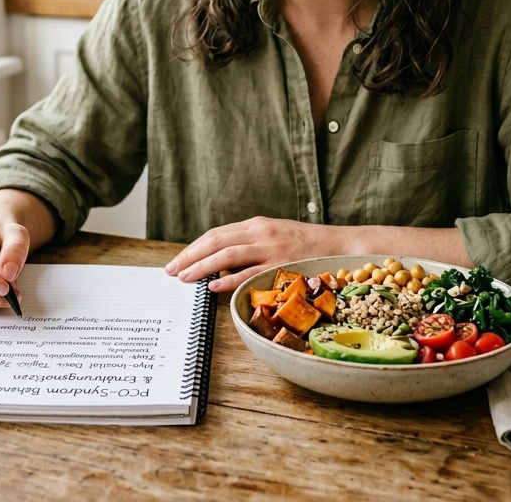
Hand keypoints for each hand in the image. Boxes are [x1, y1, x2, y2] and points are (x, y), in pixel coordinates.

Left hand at [163, 216, 340, 293]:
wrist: (340, 246)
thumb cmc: (305, 246)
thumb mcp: (274, 238)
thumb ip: (249, 247)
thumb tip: (219, 265)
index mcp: (257, 225)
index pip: (216, 234)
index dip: (194, 248)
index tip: (177, 262)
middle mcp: (261, 232)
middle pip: (216, 241)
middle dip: (190, 256)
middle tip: (171, 271)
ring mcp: (271, 247)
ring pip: (226, 254)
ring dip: (201, 266)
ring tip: (185, 278)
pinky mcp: (280, 264)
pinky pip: (248, 272)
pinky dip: (227, 278)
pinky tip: (212, 285)